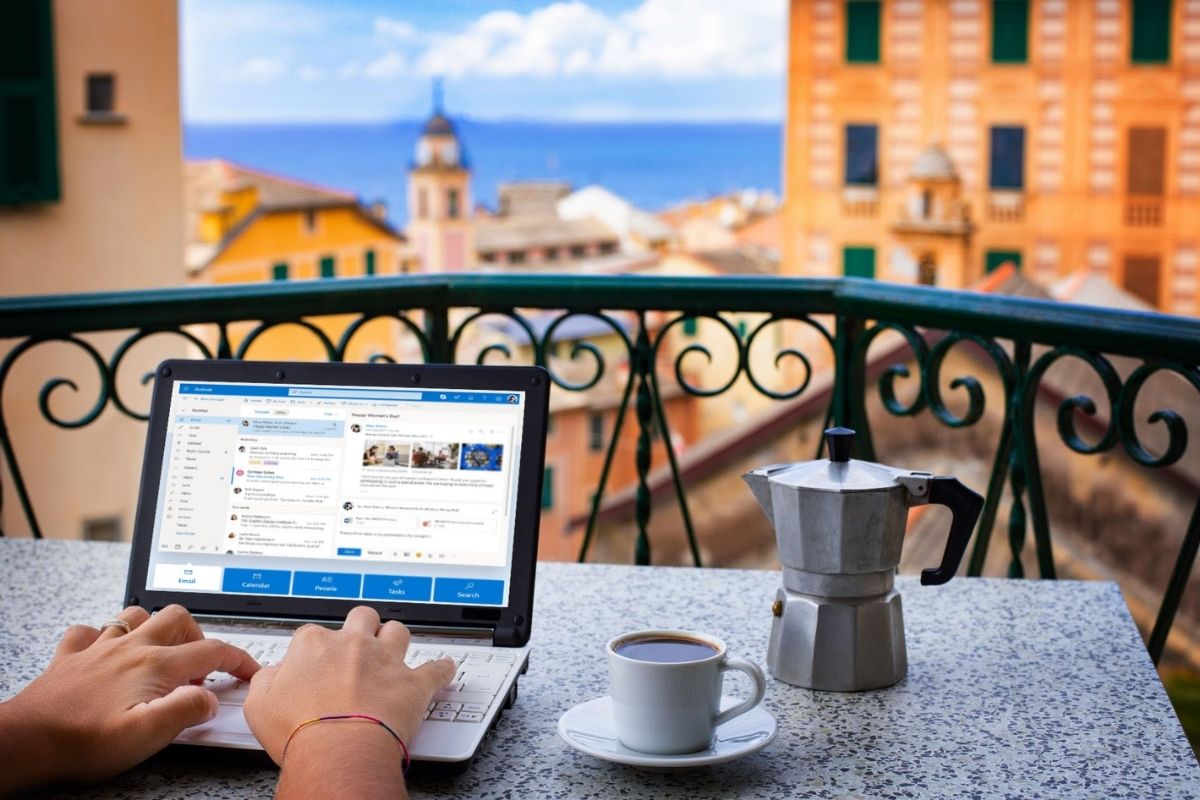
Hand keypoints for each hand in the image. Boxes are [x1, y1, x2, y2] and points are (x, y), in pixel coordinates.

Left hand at [0, 605, 258, 790]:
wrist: (27, 739)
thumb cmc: (84, 740)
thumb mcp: (148, 735)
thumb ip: (186, 711)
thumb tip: (209, 699)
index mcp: (155, 665)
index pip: (211, 652)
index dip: (238, 659)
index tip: (248, 671)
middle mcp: (131, 648)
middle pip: (177, 619)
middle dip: (199, 635)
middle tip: (201, 664)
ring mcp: (99, 649)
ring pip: (136, 615)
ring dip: (155, 626)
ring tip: (161, 649)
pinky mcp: (71, 658)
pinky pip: (88, 631)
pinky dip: (101, 634)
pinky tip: (104, 649)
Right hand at [244, 606, 454, 764]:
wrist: (338, 750)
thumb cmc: (300, 730)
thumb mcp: (260, 703)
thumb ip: (267, 680)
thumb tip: (274, 674)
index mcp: (314, 645)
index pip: (313, 634)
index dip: (314, 648)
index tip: (314, 662)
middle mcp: (353, 644)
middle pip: (361, 618)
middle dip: (360, 627)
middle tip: (358, 642)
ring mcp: (386, 661)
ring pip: (398, 632)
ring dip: (395, 638)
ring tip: (394, 647)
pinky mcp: (412, 684)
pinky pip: (436, 670)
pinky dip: (442, 669)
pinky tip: (446, 667)